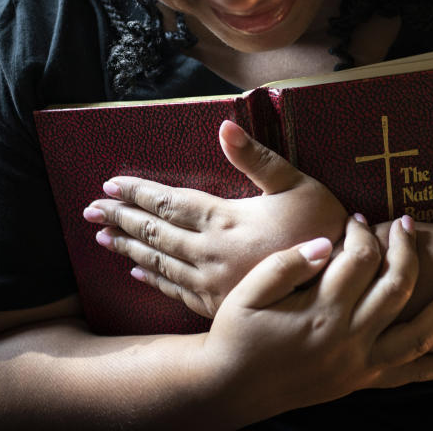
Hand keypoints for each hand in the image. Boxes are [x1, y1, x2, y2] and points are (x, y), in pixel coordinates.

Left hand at [82, 120, 347, 317]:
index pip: (170, 202)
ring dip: (129, 248)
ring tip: (102, 239)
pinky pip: (176, 291)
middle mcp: (211, 253)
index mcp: (226, 219)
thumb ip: (257, 157)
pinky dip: (153, 280)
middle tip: (90, 211)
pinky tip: (137, 273)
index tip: (110, 185)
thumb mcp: (297, 184)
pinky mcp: (219, 305)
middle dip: (120, 219)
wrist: (342, 287)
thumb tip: (223, 127)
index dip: (138, 193)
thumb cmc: (324, 228)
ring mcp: (212, 283)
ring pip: (159, 263)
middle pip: (156, 232)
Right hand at [199, 213, 432, 424]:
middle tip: (407, 223)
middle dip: (407, 250)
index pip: (360, 260)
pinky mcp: (363, 381)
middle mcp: (348, 338)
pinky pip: (413, 375)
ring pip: (420, 334)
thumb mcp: (251, 291)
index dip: (364, 234)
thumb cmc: (238, 333)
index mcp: (320, 311)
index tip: (357, 220)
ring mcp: (361, 363)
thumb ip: (290, 264)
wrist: (231, 388)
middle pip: (397, 287)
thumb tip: (329, 243)